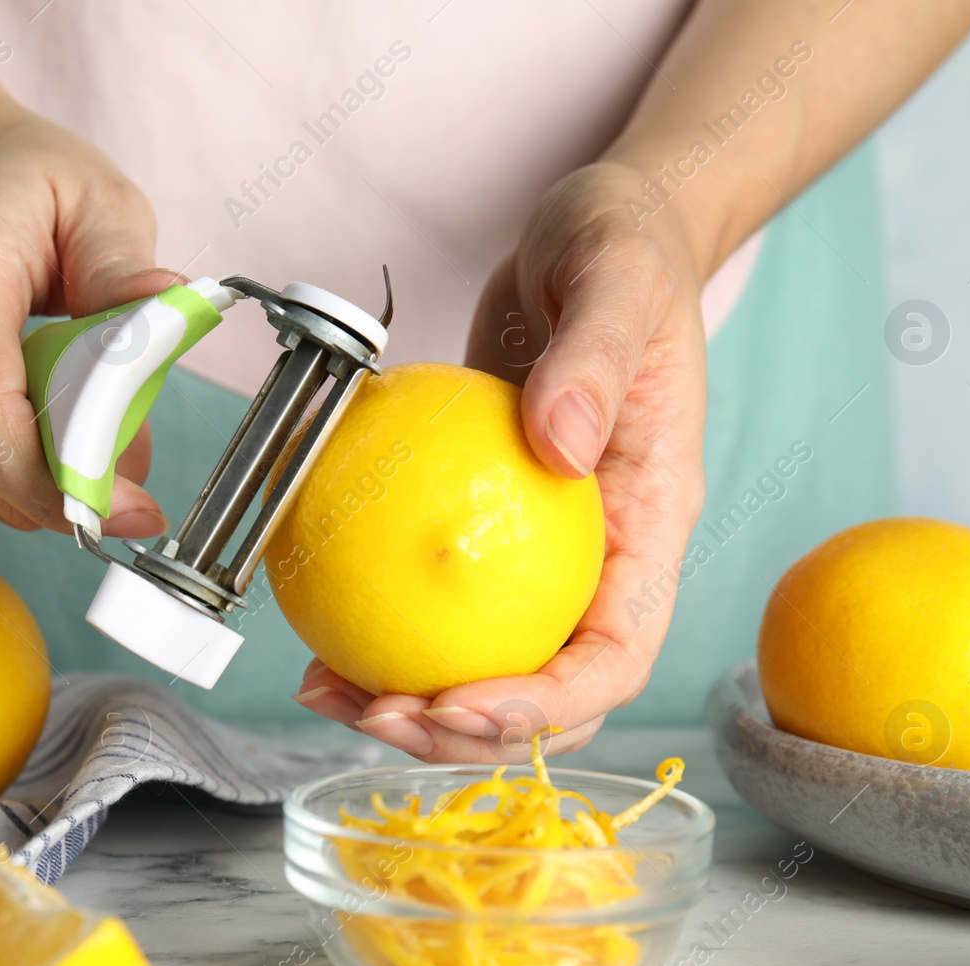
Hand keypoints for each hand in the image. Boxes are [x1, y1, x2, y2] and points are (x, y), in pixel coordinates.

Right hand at [0, 87, 177, 534]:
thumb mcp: (91, 195)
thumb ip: (125, 268)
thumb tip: (170, 318)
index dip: (60, 483)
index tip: (134, 509)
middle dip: (78, 480)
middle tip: (135, 447)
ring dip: (53, 471)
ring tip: (87, 405)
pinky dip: (21, 464)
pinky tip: (42, 409)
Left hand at [295, 162, 708, 761]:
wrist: (594, 232)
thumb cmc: (624, 250)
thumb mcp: (619, 281)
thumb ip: (596, 362)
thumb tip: (557, 447)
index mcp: (651, 526)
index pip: (616, 656)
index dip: (545, 707)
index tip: (456, 705)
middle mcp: (601, 558)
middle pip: (547, 693)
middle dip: (462, 730)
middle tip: (372, 712)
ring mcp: (542, 550)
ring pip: (486, 662)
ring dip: (411, 699)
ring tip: (328, 688)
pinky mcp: (486, 526)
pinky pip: (439, 599)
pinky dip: (382, 623)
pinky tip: (318, 624)